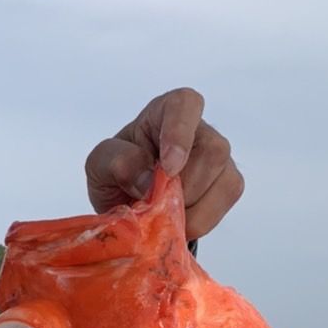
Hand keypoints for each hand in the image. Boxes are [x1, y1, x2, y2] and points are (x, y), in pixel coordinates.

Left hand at [84, 88, 243, 239]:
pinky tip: (178, 222)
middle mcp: (199, 130)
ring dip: (190, 209)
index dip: (180, 134)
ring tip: (163, 215)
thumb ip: (117, 162)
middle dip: (184, 188)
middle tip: (155, 205)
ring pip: (224, 181)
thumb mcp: (99, 166)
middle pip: (212, 151)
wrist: (128, 205)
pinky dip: (199, 222)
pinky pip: (224, 205)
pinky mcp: (227, 185)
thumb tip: (148, 179)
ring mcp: (219, 159)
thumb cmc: (117, 174)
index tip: (168, 168)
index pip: (185, 105)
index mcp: (165, 111)